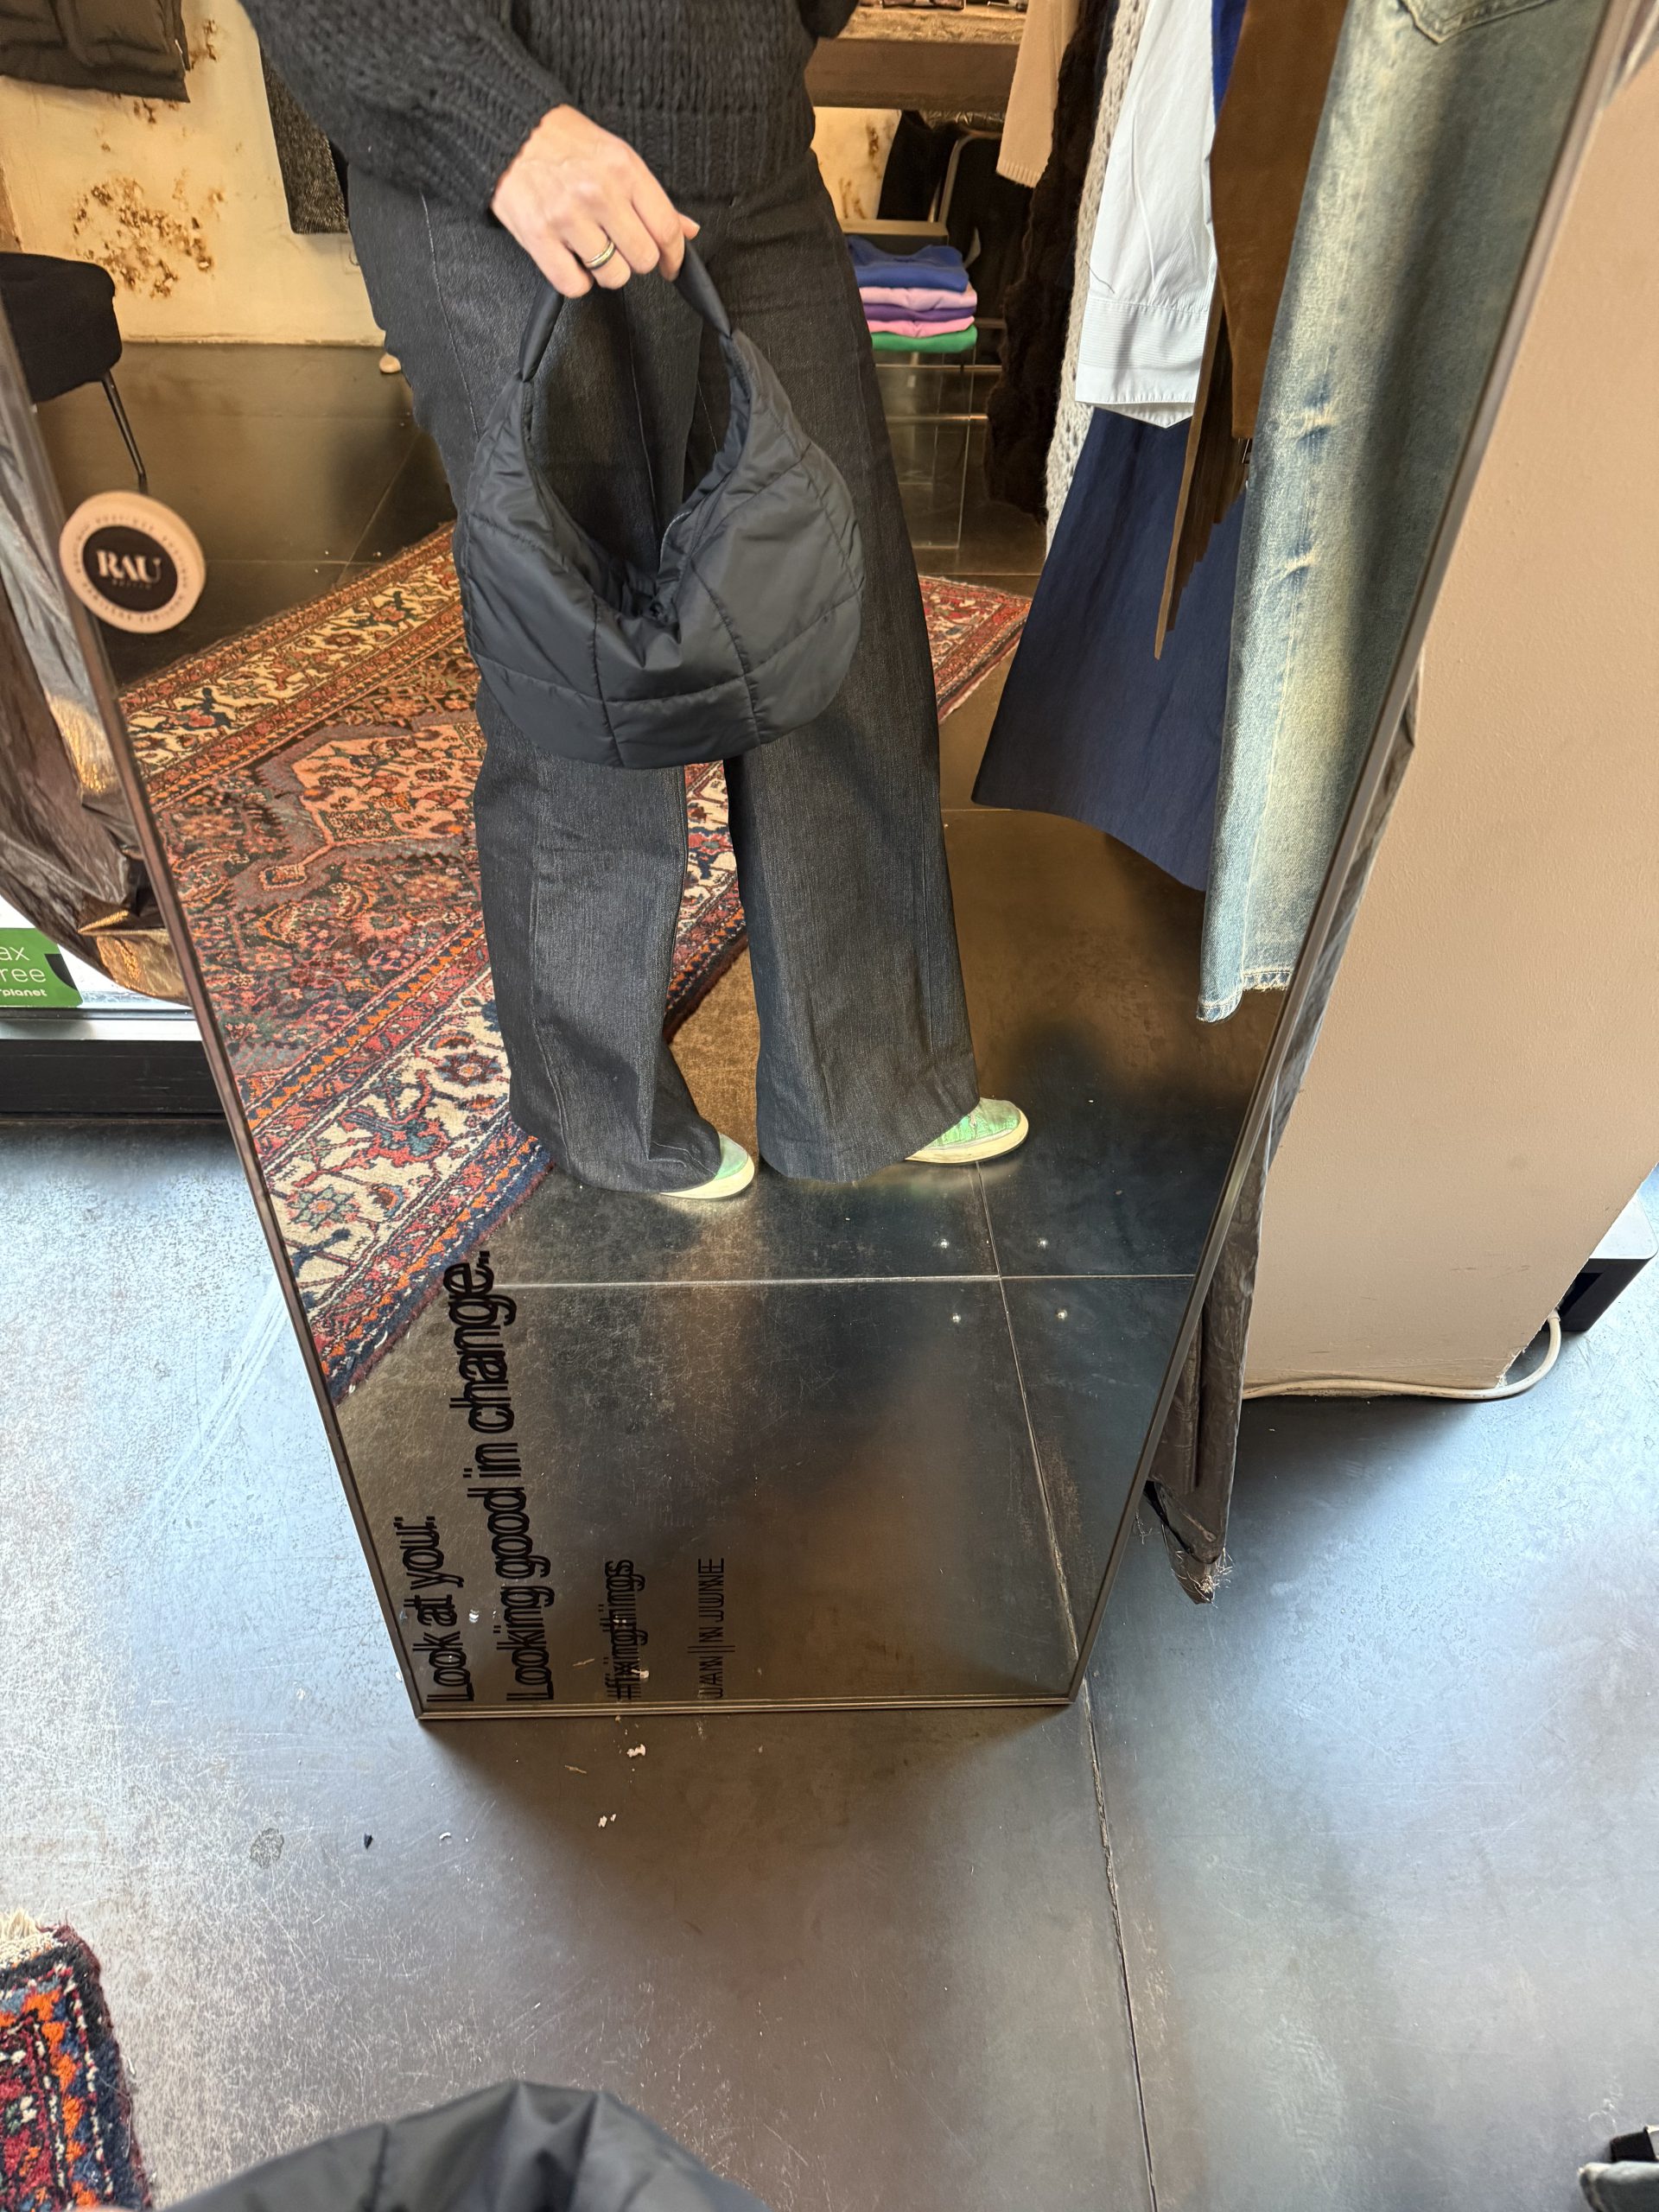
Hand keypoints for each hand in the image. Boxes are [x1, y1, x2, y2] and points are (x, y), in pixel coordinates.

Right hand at [491, 105, 699, 296]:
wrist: (508, 128)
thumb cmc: (563, 142)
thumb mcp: (615, 155)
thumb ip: (652, 198)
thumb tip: (688, 230)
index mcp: (623, 168)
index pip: (666, 229)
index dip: (674, 257)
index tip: (671, 266)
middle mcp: (598, 192)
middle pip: (643, 259)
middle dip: (634, 258)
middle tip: (618, 245)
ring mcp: (567, 216)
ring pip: (612, 277)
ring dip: (605, 271)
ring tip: (590, 246)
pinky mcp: (539, 237)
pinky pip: (575, 285)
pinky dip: (577, 280)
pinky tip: (571, 258)